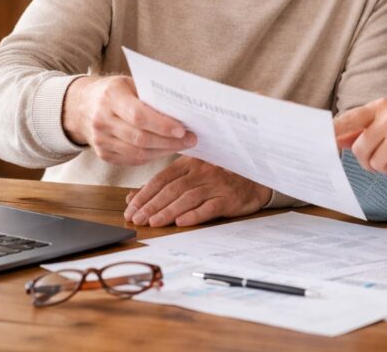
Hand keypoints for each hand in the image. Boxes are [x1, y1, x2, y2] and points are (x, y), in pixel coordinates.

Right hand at [62, 75, 196, 165]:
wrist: (81, 106)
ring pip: (138, 153)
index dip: (162, 125)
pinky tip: (165, 150)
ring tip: (182, 145)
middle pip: (140, 138)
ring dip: (164, 151)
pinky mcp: (103, 154)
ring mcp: (100, 140)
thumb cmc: (115, 91)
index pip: (138, 116)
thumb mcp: (130, 83)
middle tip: (191, 139)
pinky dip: (152, 156)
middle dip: (169, 141)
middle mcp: (101, 120)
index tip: (183, 129)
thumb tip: (182, 110)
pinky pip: (132, 160)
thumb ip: (151, 96)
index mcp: (110, 96)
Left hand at [123, 157, 271, 227]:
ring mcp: (216, 185)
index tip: (130, 208)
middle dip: (151, 205)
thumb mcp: (191, 174)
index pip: (161, 179)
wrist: (255, 178)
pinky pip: (209, 207)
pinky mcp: (229, 198)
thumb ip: (163, 185)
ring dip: (167, 211)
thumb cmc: (220, 176)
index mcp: (190, 163)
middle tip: (136, 219)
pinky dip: (194, 215)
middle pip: (171, 189)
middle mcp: (201, 172)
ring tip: (152, 223)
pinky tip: (181, 222)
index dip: (144, 194)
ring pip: (187, 198)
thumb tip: (133, 196)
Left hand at [334, 98, 386, 176]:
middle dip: (367, 161)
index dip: (332, 134)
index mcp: (380, 107)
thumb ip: (364, 130)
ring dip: (386, 167)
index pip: (347, 120)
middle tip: (382, 160)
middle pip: (359, 149)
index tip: (322, 145)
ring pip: (376, 163)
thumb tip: (336, 139)